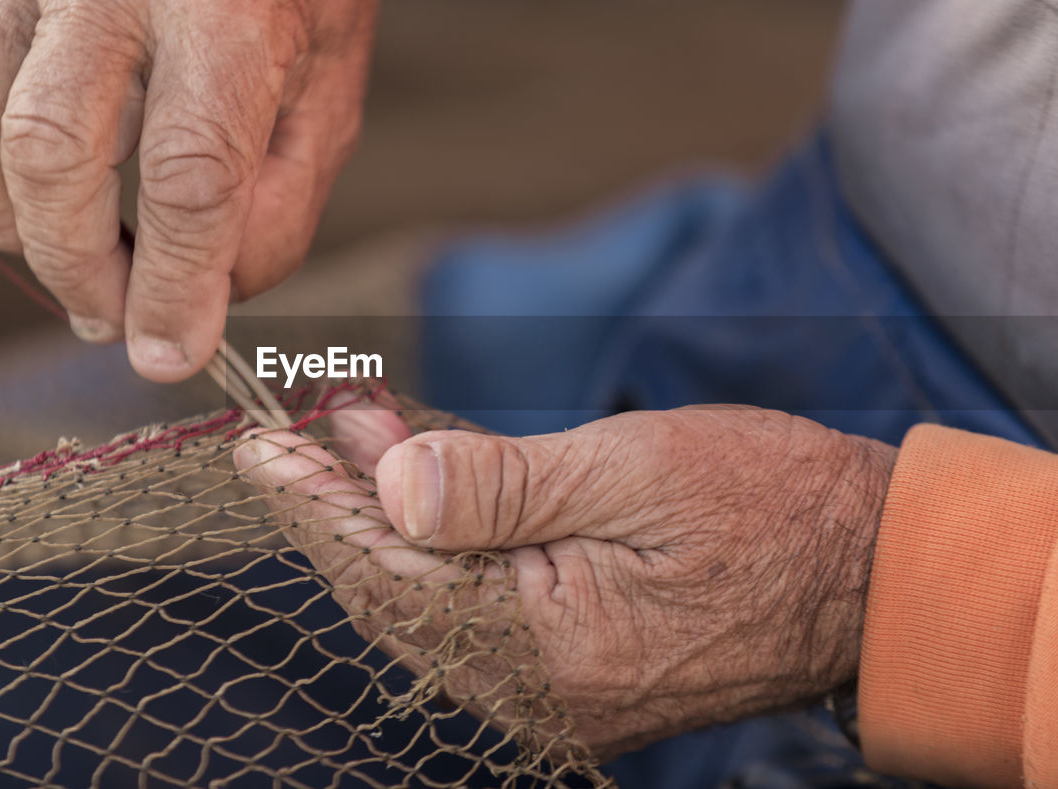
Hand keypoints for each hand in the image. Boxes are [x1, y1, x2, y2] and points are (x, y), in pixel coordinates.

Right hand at [0, 0, 380, 380]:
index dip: (175, 287)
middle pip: (52, 153)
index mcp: (226, 2)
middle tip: (112, 312)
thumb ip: (283, 203)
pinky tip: (4, 187)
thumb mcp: (329, 90)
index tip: (171, 353)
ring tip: (68, 254)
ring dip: (8, 227)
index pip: (188, 174)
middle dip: (79, 267)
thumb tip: (200, 302)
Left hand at [234, 402, 895, 758]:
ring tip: (335, 444)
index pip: (390, 573)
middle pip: (393, 596)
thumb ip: (503, 485)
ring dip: (379, 521)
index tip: (257, 448)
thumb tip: (387, 483)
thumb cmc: (769, 505)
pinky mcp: (571, 668)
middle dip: (333, 510)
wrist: (869, 570)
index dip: (316, 504)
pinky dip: (433, 545)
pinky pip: (471, 608)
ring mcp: (554, 688)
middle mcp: (537, 689)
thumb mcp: (633, 469)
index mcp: (549, 646)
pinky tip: (412, 487)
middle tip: (283, 438)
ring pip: (426, 602)